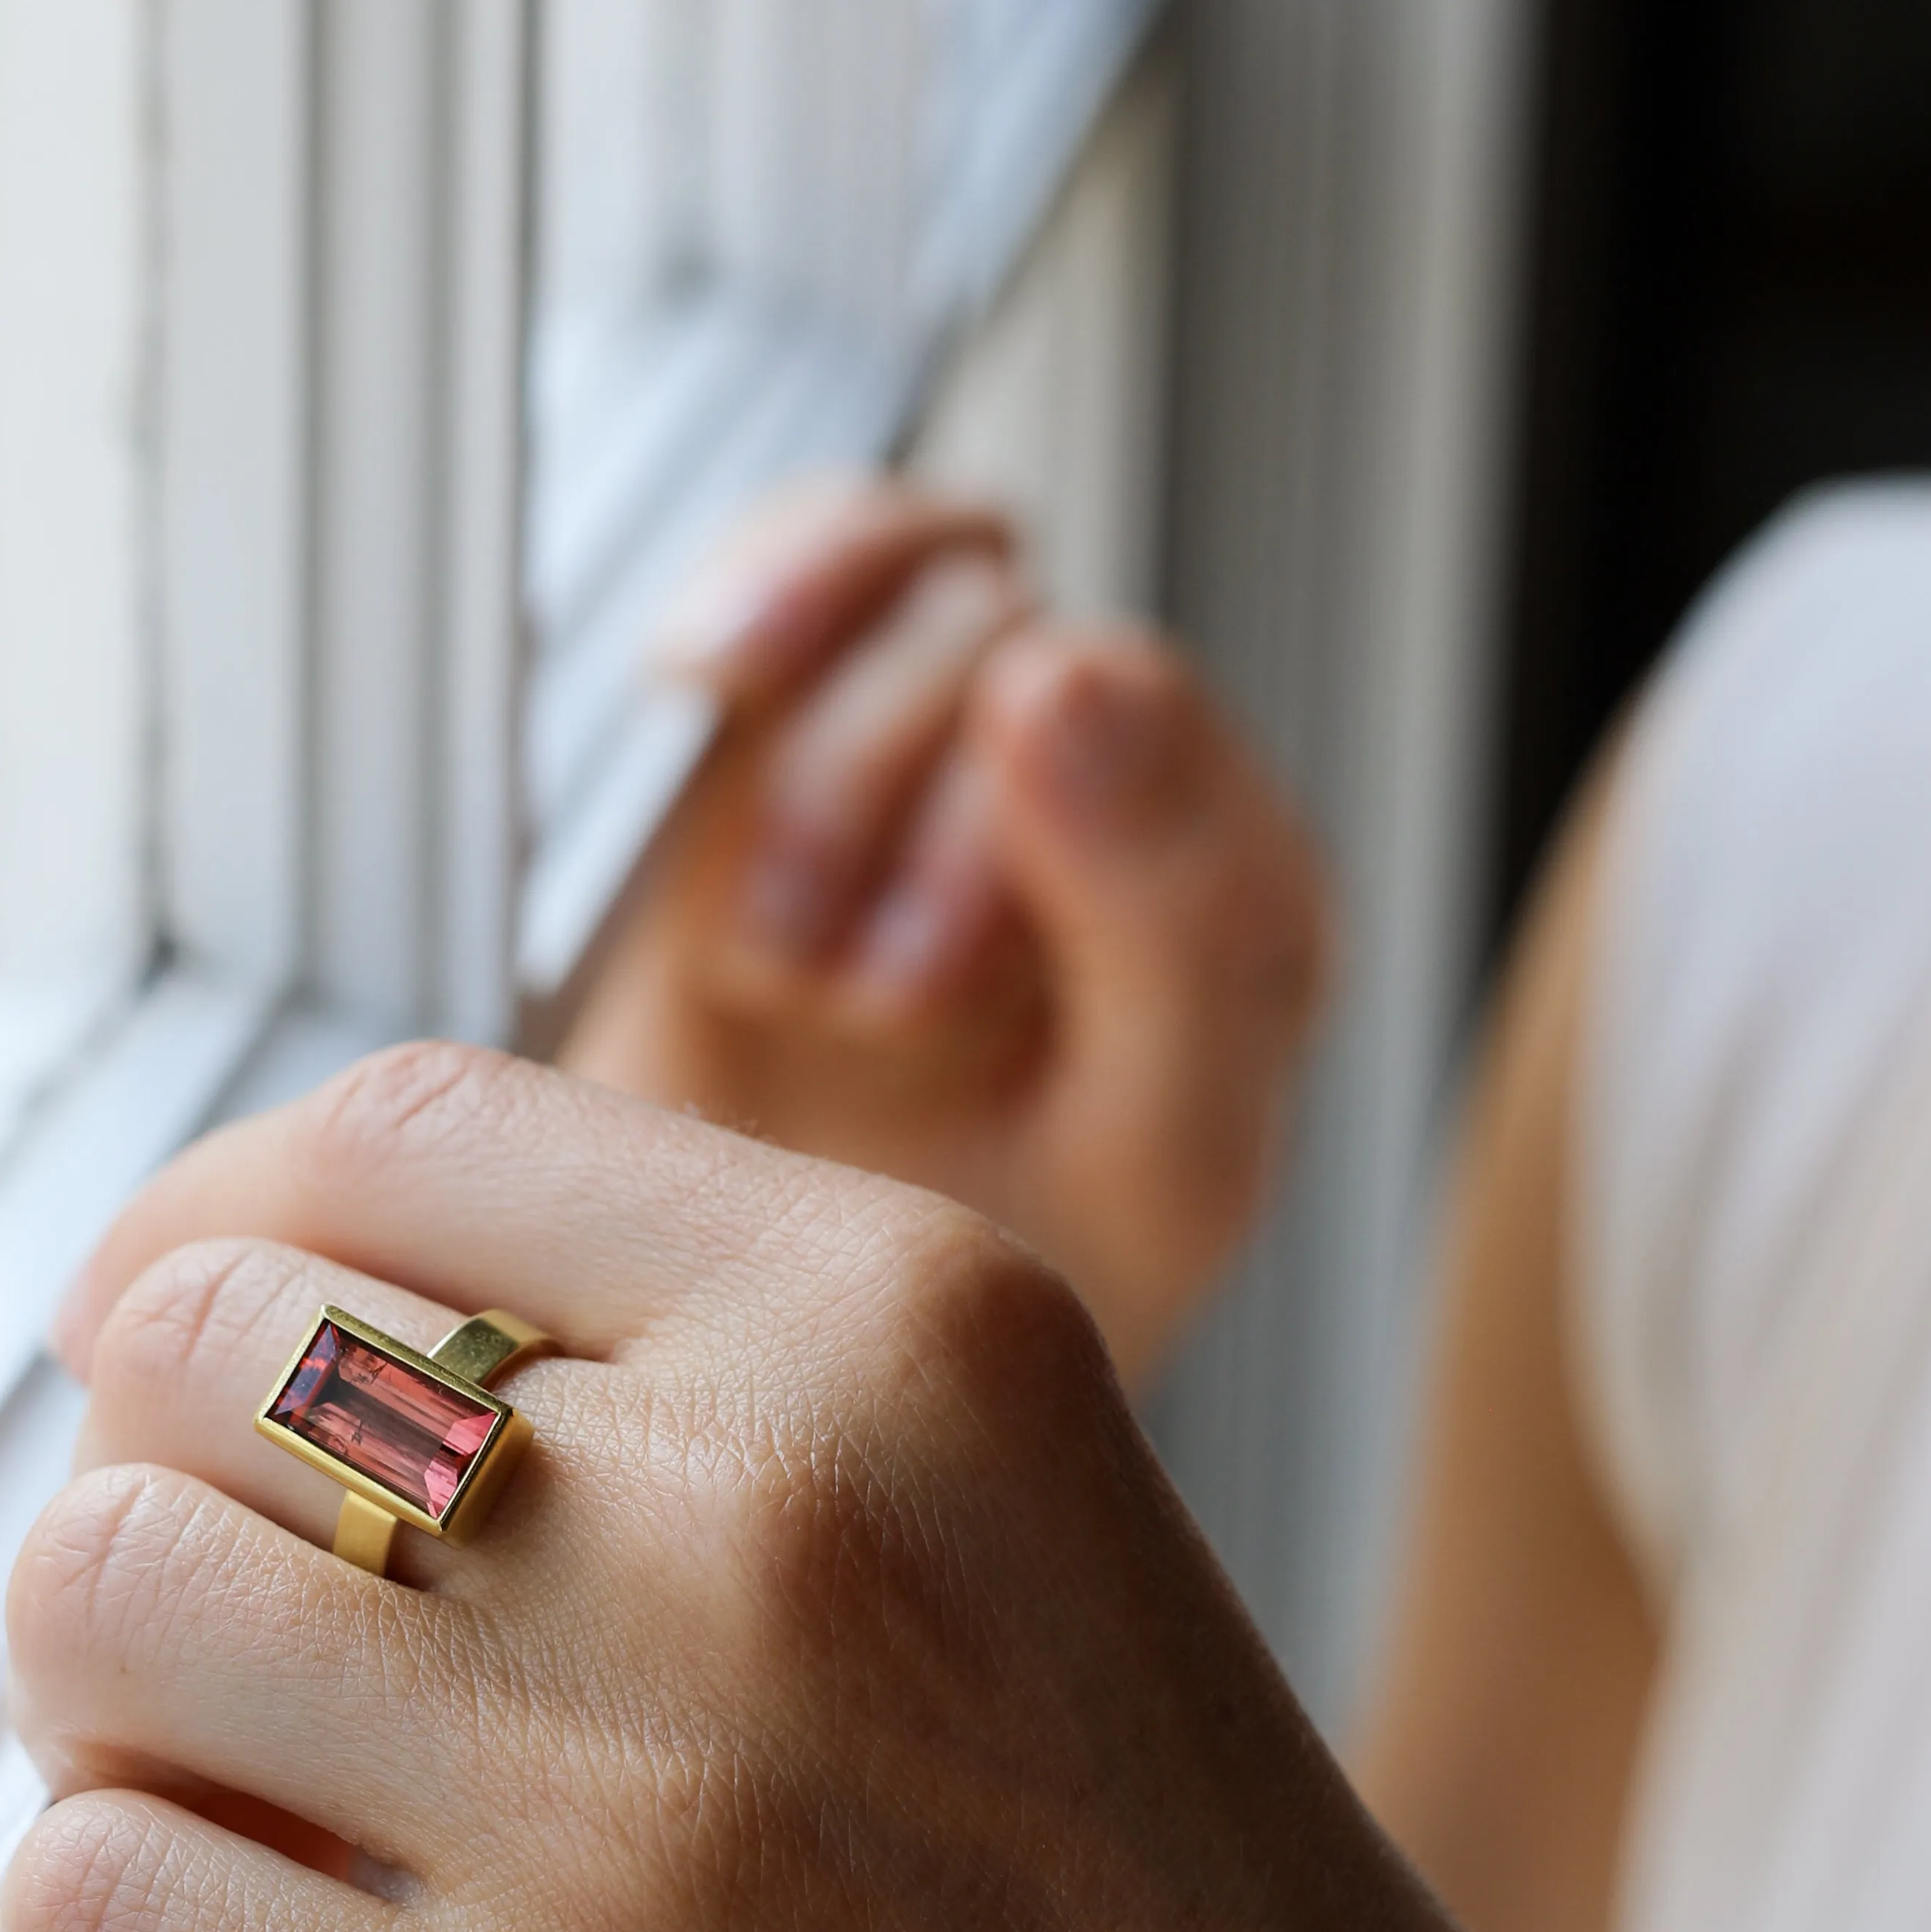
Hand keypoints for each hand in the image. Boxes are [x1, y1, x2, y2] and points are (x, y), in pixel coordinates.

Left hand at [6, 1049, 1930, 1931]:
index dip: (212, 1227)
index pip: (391, 1127)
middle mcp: (773, 1522)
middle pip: (197, 1342)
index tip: (172, 1336)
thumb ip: (667, 1386)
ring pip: (96, 1594)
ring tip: (223, 1795)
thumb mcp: (994, 1532)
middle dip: (152, 1473)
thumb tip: (232, 1309)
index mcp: (905, 1326)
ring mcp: (642, 1828)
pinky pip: (89, 1908)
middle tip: (219, 1621)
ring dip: (106, 1704)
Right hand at [562, 482, 1330, 1385]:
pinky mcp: (791, 717)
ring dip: (809, 768)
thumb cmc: (1002, 1300)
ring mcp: (940, 731)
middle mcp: (1100, 783)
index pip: (1151, 724)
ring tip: (770, 961)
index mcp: (1230, 881)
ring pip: (905, 572)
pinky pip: (794, 554)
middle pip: (1010, 638)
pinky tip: (700, 680)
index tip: (899, 990)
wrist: (786, 1376)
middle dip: (889, 824)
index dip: (1005, 834)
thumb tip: (1072, 668)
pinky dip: (750, 602)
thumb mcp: (1151, 1159)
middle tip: (839, 1013)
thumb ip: (1172, 927)